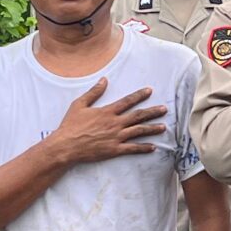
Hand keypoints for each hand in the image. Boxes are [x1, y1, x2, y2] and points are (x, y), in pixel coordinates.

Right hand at [46, 80, 165, 162]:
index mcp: (107, 112)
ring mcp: (116, 137)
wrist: (66, 146)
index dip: (139, 95)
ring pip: (138, 131)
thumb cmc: (70, 125)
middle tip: (164, 109)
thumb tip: (104, 80)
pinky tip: (153, 147)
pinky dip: (144, 148)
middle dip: (152, 112)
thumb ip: (94, 92)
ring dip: (152, 129)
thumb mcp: (79, 104)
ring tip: (163, 127)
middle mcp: (115, 123)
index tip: (149, 91)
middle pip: (138, 116)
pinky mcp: (114, 150)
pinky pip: (132, 149)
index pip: (127, 101)